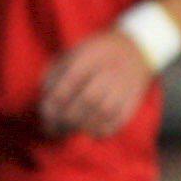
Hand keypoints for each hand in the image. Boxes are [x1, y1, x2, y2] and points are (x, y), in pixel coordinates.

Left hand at [38, 31, 156, 137]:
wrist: (134, 50)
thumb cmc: (92, 56)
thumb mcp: (70, 56)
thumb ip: (53, 77)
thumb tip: (47, 107)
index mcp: (89, 55)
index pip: (69, 82)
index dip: (55, 102)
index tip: (45, 116)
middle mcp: (111, 68)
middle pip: (89, 99)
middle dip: (68, 118)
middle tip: (55, 128)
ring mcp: (126, 84)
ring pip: (105, 112)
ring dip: (84, 126)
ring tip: (71, 130)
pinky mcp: (134, 99)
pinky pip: (120, 120)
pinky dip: (103, 130)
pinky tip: (91, 131)